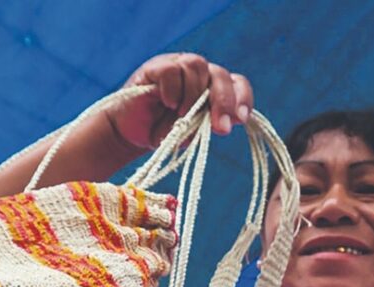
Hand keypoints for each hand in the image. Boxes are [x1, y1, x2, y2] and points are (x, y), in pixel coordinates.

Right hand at [106, 53, 253, 149]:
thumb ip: (209, 124)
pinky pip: (172, 70)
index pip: (237, 83)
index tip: (241, 119)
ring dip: (193, 96)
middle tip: (221, 128)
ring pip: (196, 65)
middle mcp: (198, 74)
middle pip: (220, 74)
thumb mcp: (192, 133)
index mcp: (212, 88)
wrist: (131, 134)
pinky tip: (167, 103)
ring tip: (181, 116)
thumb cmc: (164, 132)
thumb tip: (229, 121)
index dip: (242, 98)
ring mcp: (177, 66)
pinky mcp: (156, 67)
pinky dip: (173, 90)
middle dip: (223, 102)